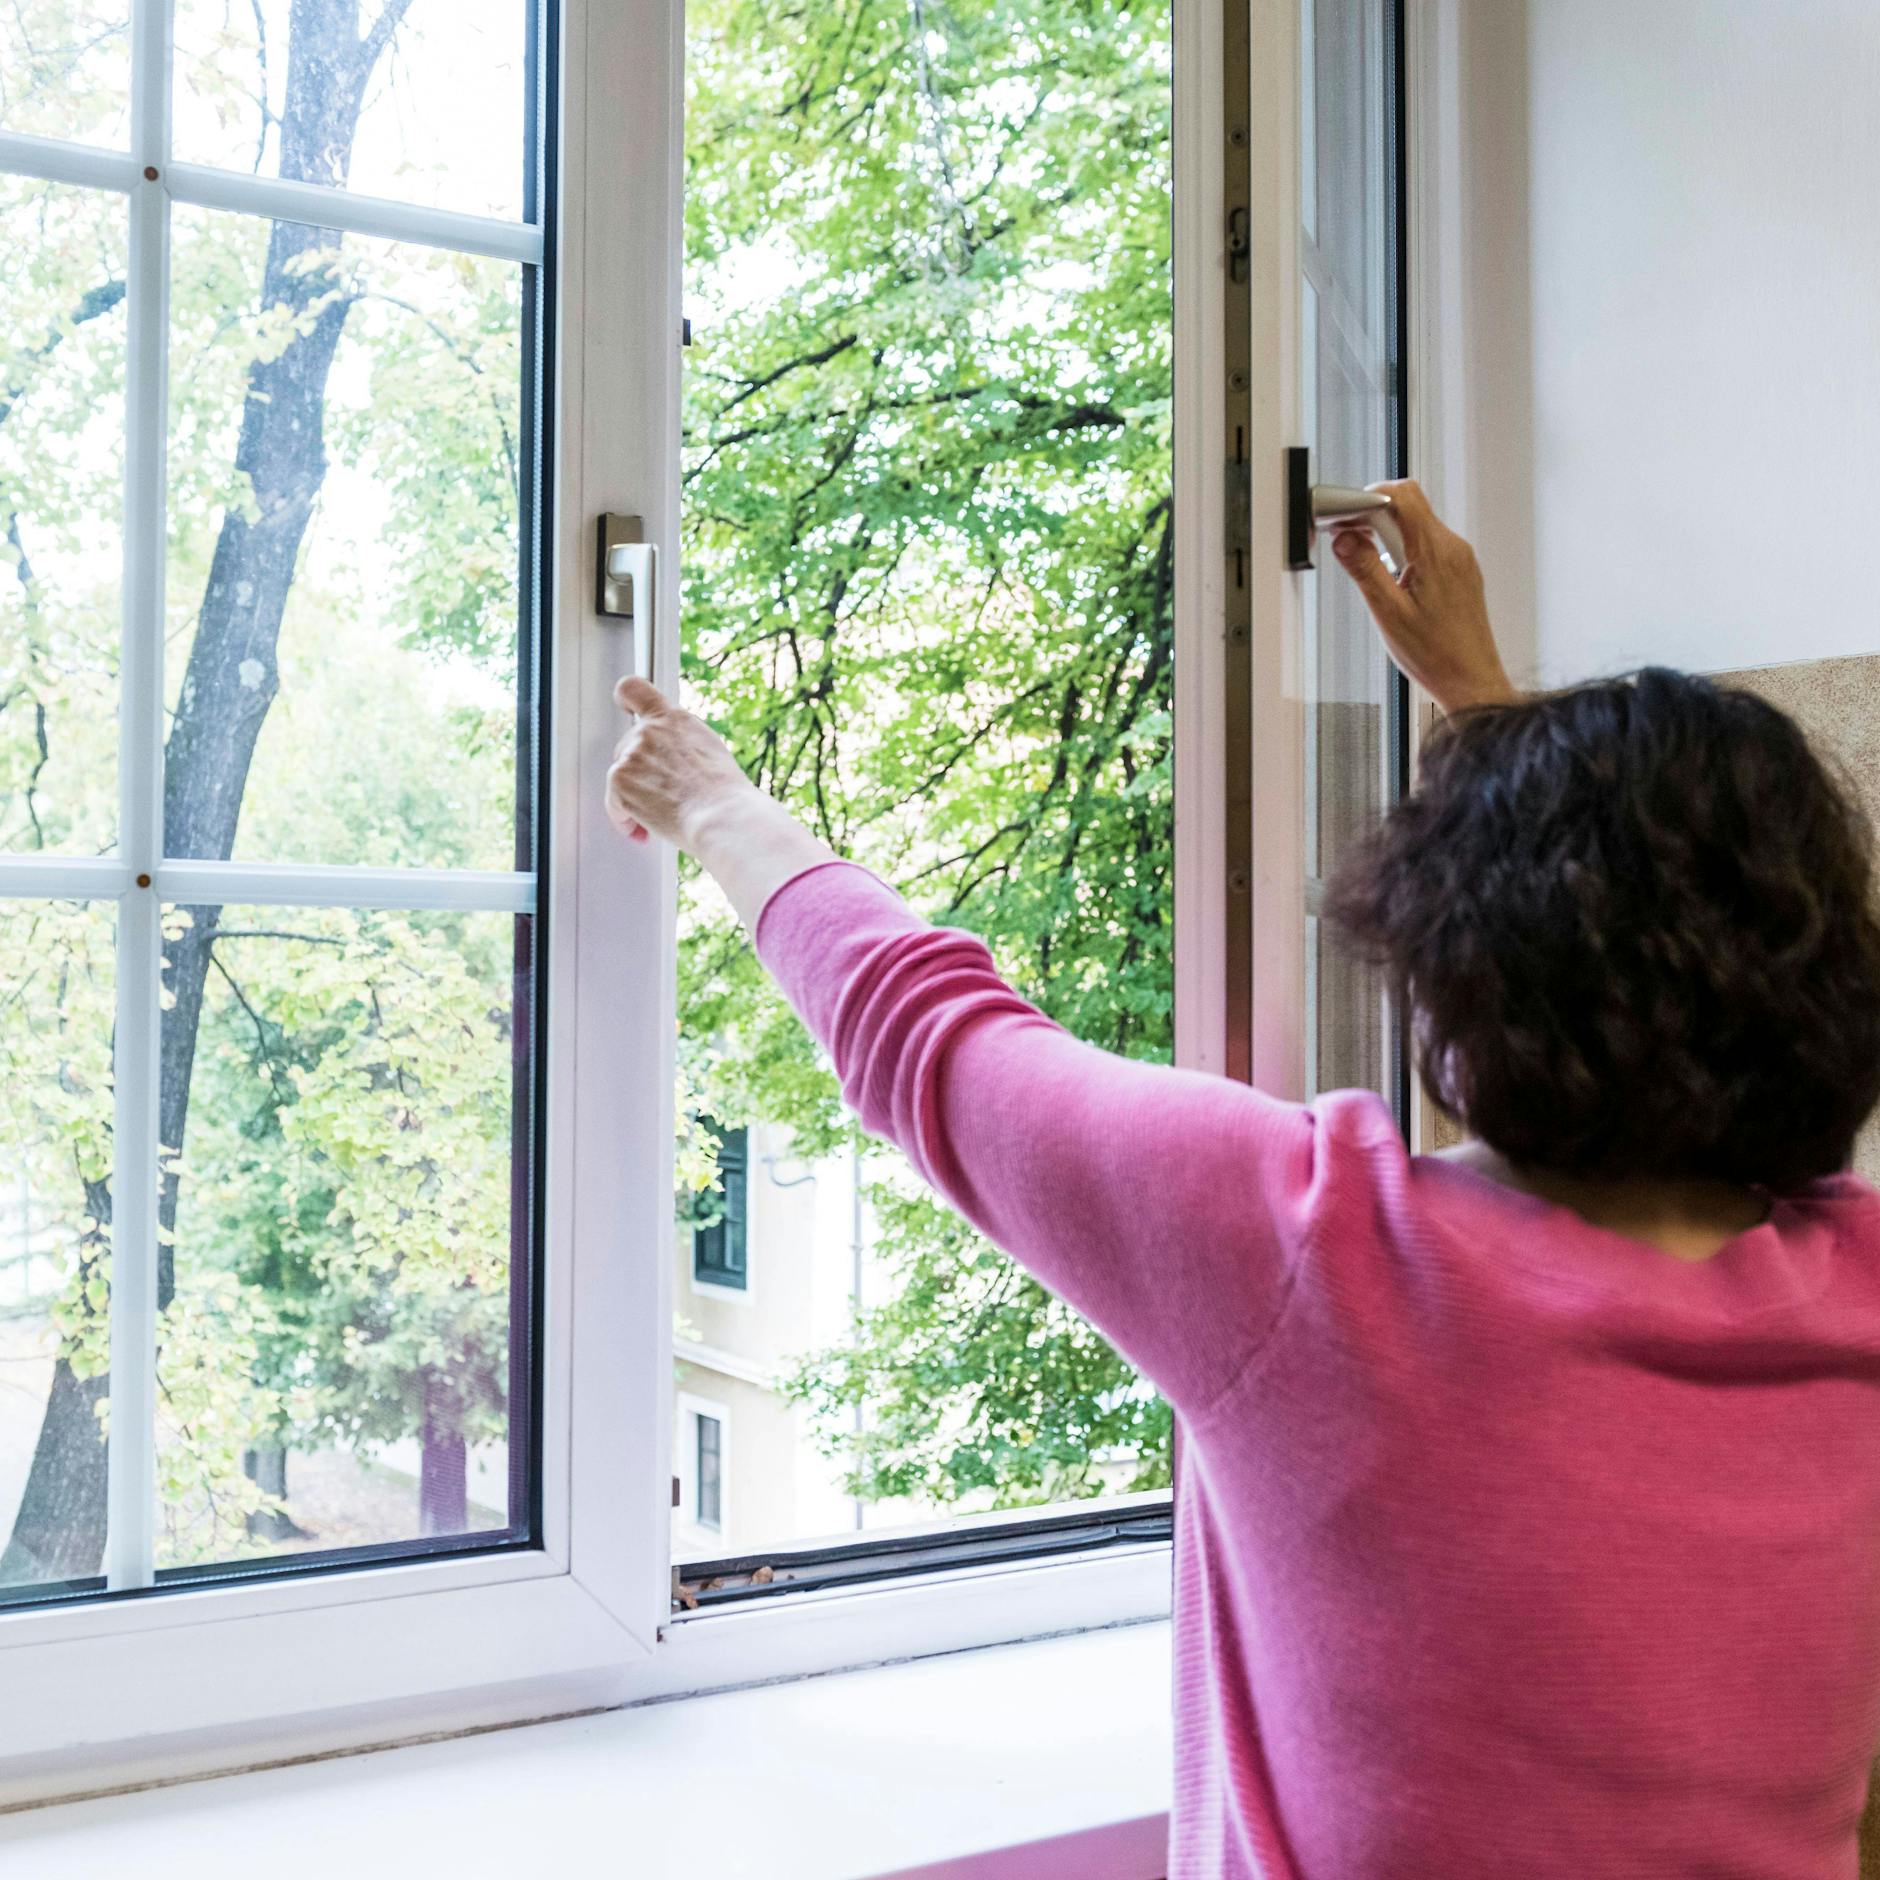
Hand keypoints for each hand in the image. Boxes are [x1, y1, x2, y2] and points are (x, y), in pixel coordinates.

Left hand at [605, 677, 754, 848]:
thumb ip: (681, 743)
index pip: (635, 689)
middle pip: (626, 749)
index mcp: (674, 719)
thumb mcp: (709, 750)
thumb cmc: (724, 794)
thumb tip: (672, 755)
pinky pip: (614, 804)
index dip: (624, 698)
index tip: (625, 708)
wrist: (721, 815)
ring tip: (661, 818)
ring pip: (621, 778)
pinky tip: (644, 831)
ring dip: (634, 800)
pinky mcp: (619, 778)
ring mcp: (631, 753)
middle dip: (638, 774)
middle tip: (660, 797)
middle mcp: (649, 730)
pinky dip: (625, 820)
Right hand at [1328, 480, 1516, 713]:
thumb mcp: (1388, 612)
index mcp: (1435, 552)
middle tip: (1351, 544)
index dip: (1370, 496)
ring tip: (1374, 572)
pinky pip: (1429, 545)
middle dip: (1375, 518)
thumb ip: (1364, 569)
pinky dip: (1405, 551)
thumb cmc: (1436, 654)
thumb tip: (1345, 539)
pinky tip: (1395, 582)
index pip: (1403, 496)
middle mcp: (1453, 548)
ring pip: (1418, 526)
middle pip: (1410, 507)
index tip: (1347, 515)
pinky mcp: (1461, 571)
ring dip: (1389, 538)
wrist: (1471, 680)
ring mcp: (1460, 559)